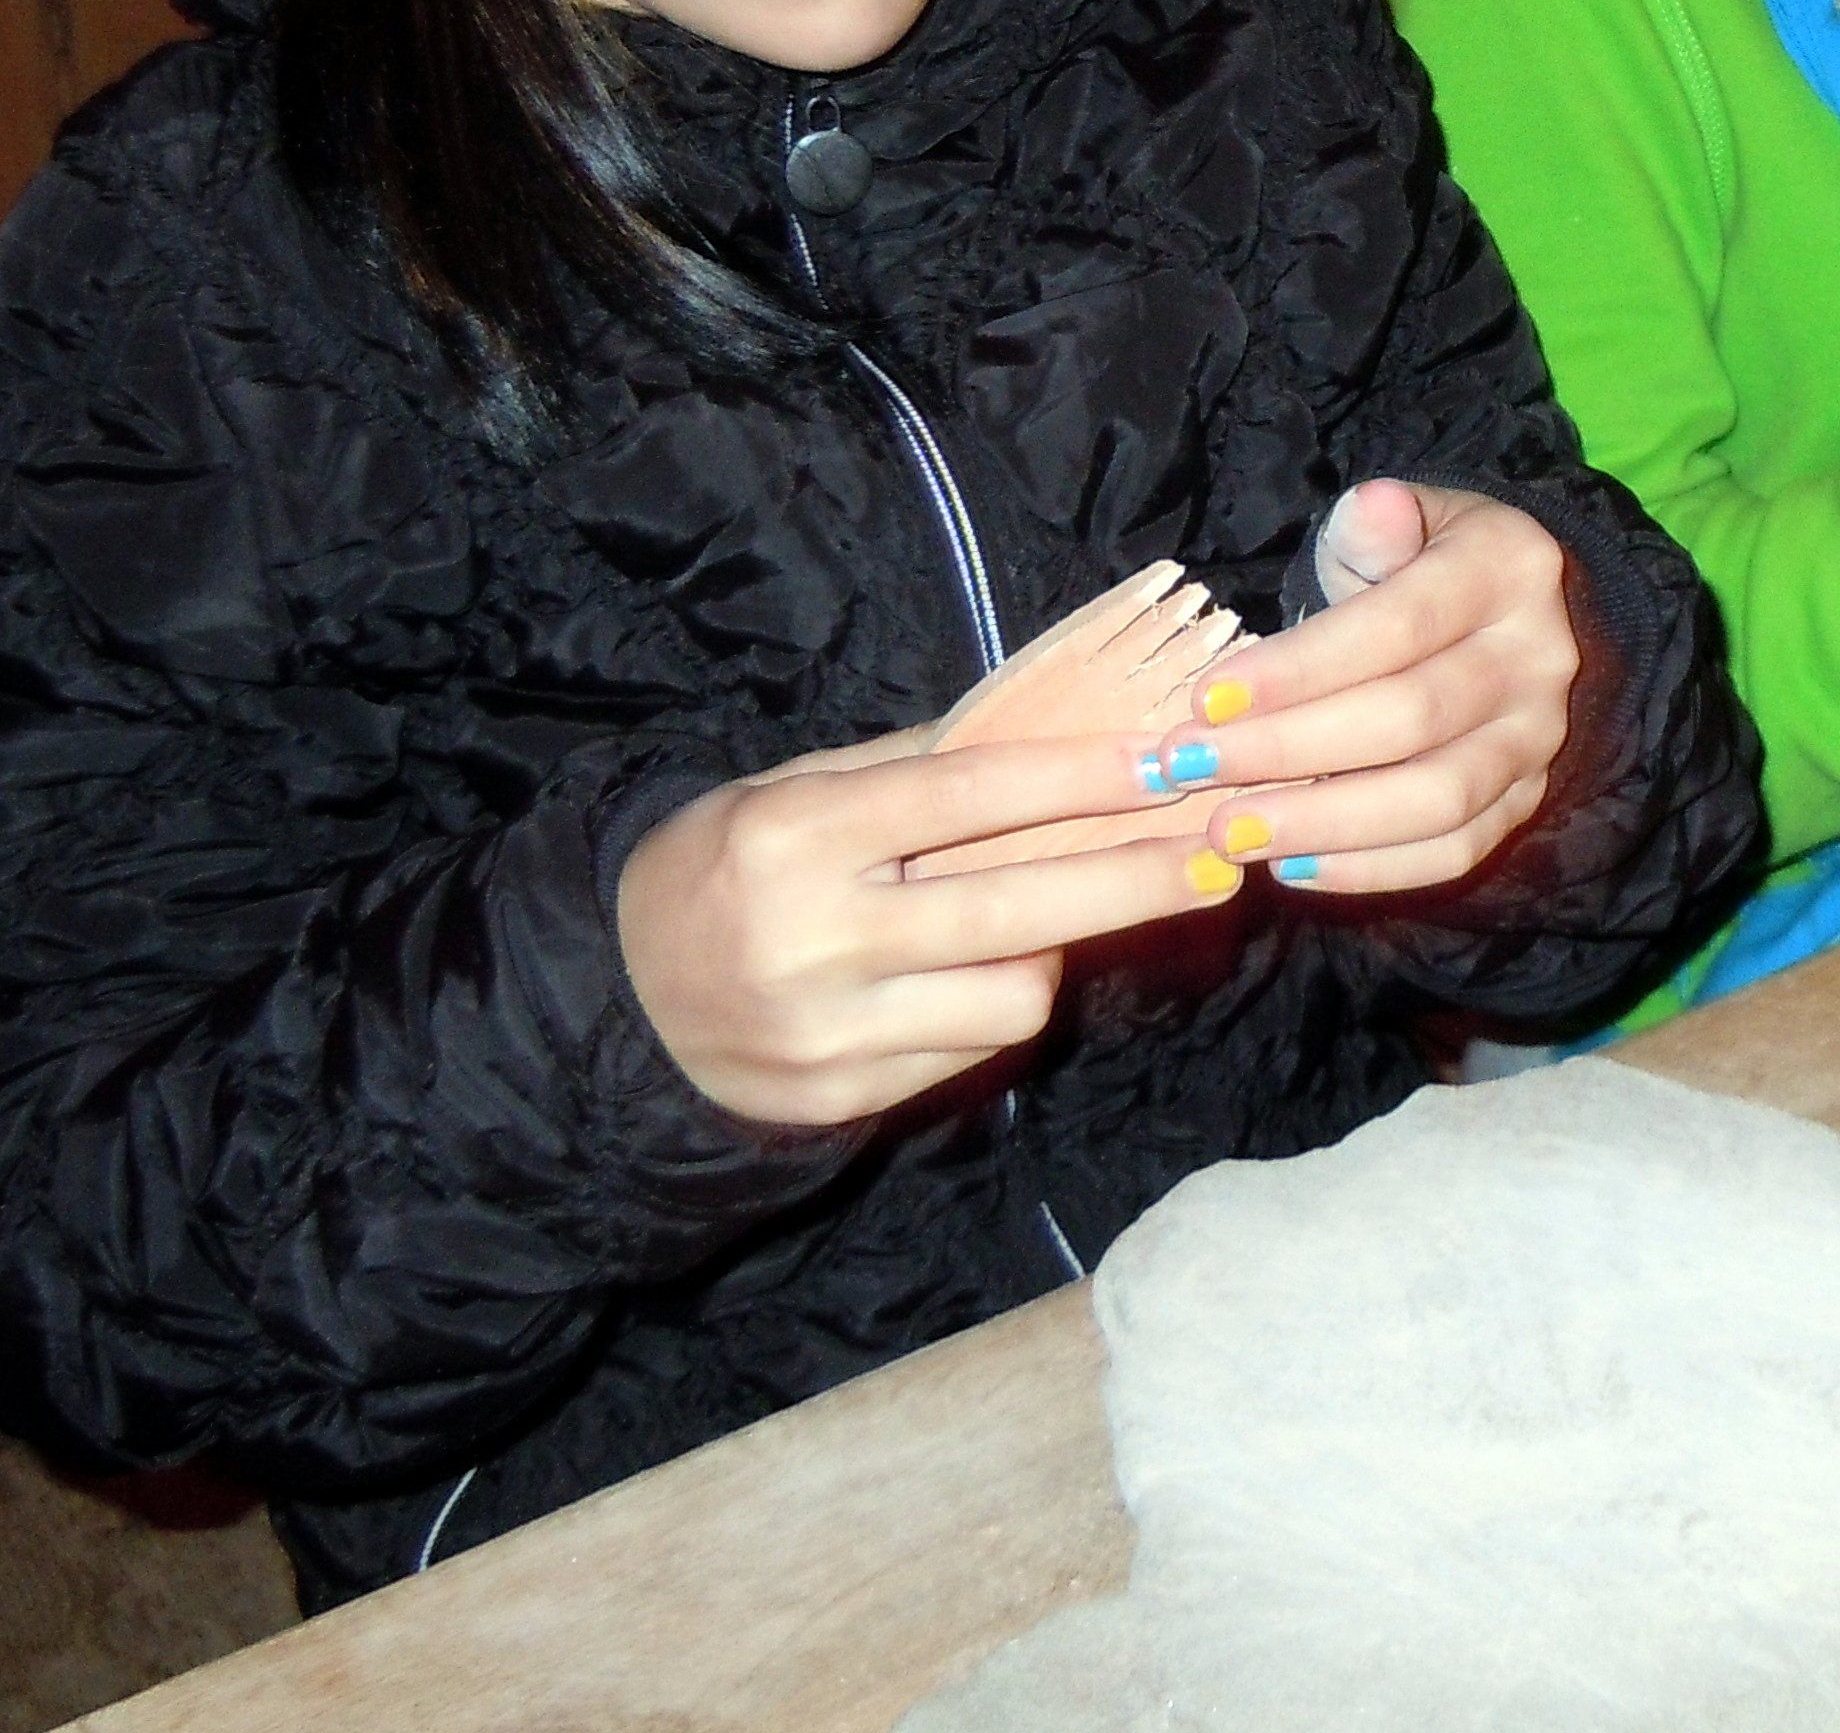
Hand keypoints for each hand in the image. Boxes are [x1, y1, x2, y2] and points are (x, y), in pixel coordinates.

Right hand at [615, 728, 1230, 1127]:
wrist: (617, 998)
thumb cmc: (728, 865)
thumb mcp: (797, 791)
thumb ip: (917, 770)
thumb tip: (1064, 738)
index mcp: (795, 836)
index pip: (968, 799)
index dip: (1080, 780)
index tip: (1169, 762)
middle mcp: (811, 938)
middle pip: (1017, 906)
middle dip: (1135, 878)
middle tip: (1222, 854)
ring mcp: (829, 1033)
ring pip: (1012, 993)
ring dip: (1050, 951)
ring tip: (1040, 918)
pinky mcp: (843, 1100)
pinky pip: (971, 1048)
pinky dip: (992, 1005)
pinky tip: (971, 974)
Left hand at [1137, 480, 1580, 895]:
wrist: (1500, 612)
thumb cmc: (1418, 562)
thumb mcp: (1396, 522)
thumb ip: (1374, 526)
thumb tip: (1373, 506)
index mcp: (1508, 567)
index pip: (1397, 625)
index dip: (1298, 669)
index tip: (1205, 699)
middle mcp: (1539, 657)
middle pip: (1411, 719)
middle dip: (1287, 750)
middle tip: (1189, 769)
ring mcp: (1538, 738)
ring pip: (1437, 799)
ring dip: (1323, 824)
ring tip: (1228, 833)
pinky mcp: (1526, 799)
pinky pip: (1456, 850)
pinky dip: (1372, 869)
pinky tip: (1290, 867)